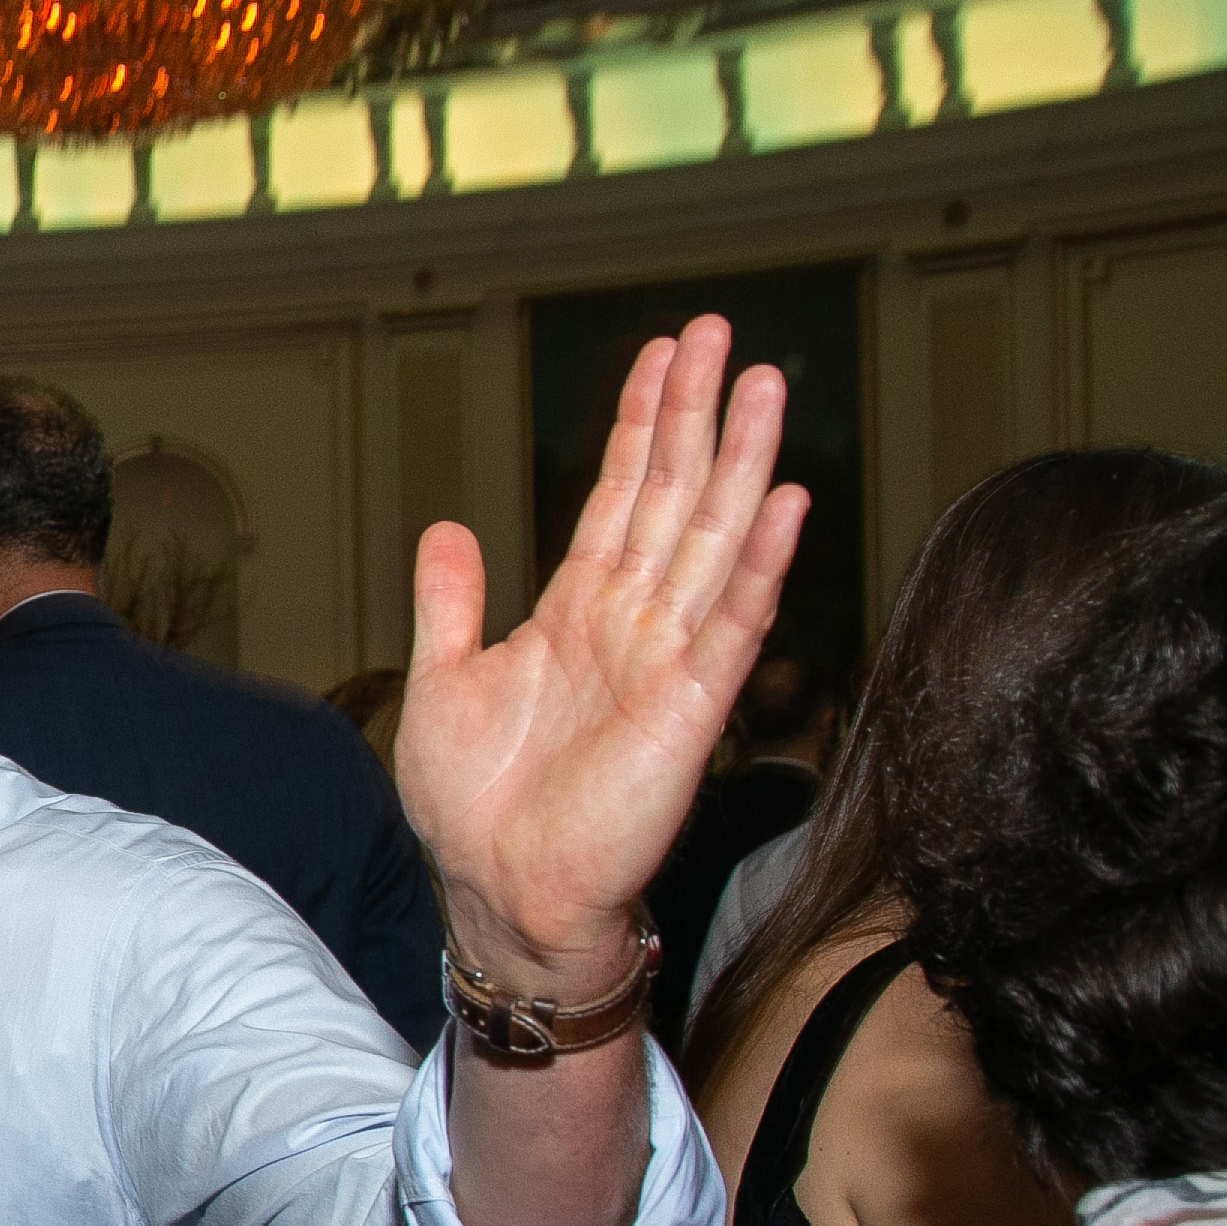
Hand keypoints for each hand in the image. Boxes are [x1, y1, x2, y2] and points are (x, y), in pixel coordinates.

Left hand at [397, 315, 805, 995]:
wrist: (499, 893)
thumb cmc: (476, 807)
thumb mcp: (444, 682)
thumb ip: (452, 603)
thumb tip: (448, 526)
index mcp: (575, 613)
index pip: (616, 495)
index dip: (636, 423)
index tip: (657, 354)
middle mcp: (631, 624)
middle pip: (672, 495)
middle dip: (693, 413)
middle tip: (716, 332)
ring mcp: (667, 659)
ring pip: (712, 538)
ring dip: (738, 461)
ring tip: (761, 383)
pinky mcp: (691, 708)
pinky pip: (733, 622)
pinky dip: (758, 560)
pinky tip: (782, 499)